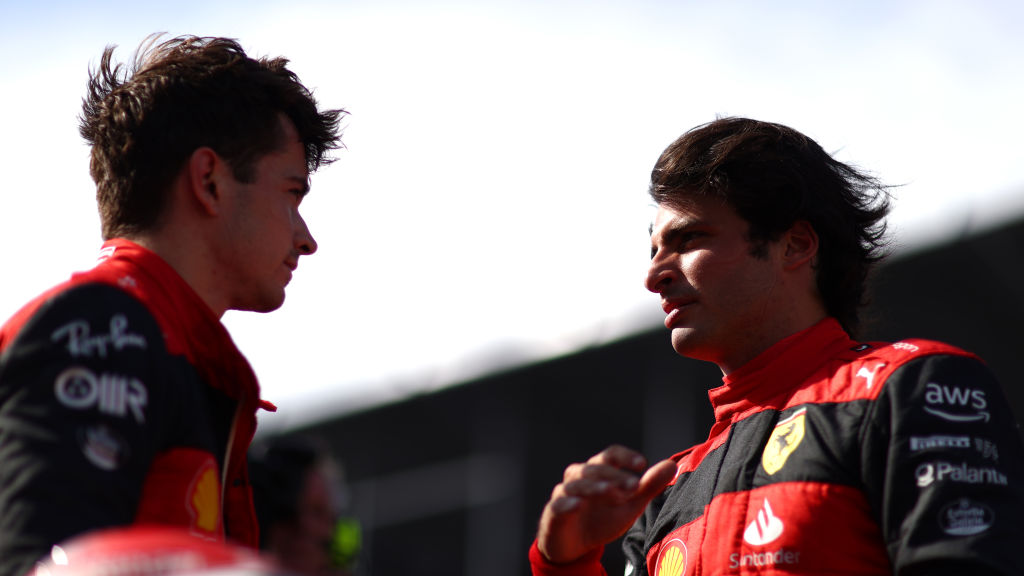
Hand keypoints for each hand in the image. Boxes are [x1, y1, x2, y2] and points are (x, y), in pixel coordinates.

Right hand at [536, 445, 676, 563]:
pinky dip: (568, 503)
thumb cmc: (602, 518)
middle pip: (595, 468)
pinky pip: (558, 504)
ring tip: (611, 493)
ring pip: (576, 483)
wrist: (576, 545)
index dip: (625, 456)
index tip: (642, 464)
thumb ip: (648, 486)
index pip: (610, 455)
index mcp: (599, 471)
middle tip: (633, 487)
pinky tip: (578, 505)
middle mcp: (580, 477)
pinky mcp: (554, 512)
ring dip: (594, 486)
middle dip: (614, 476)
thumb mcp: (629, 504)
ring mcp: (565, 493)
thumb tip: (671, 465)